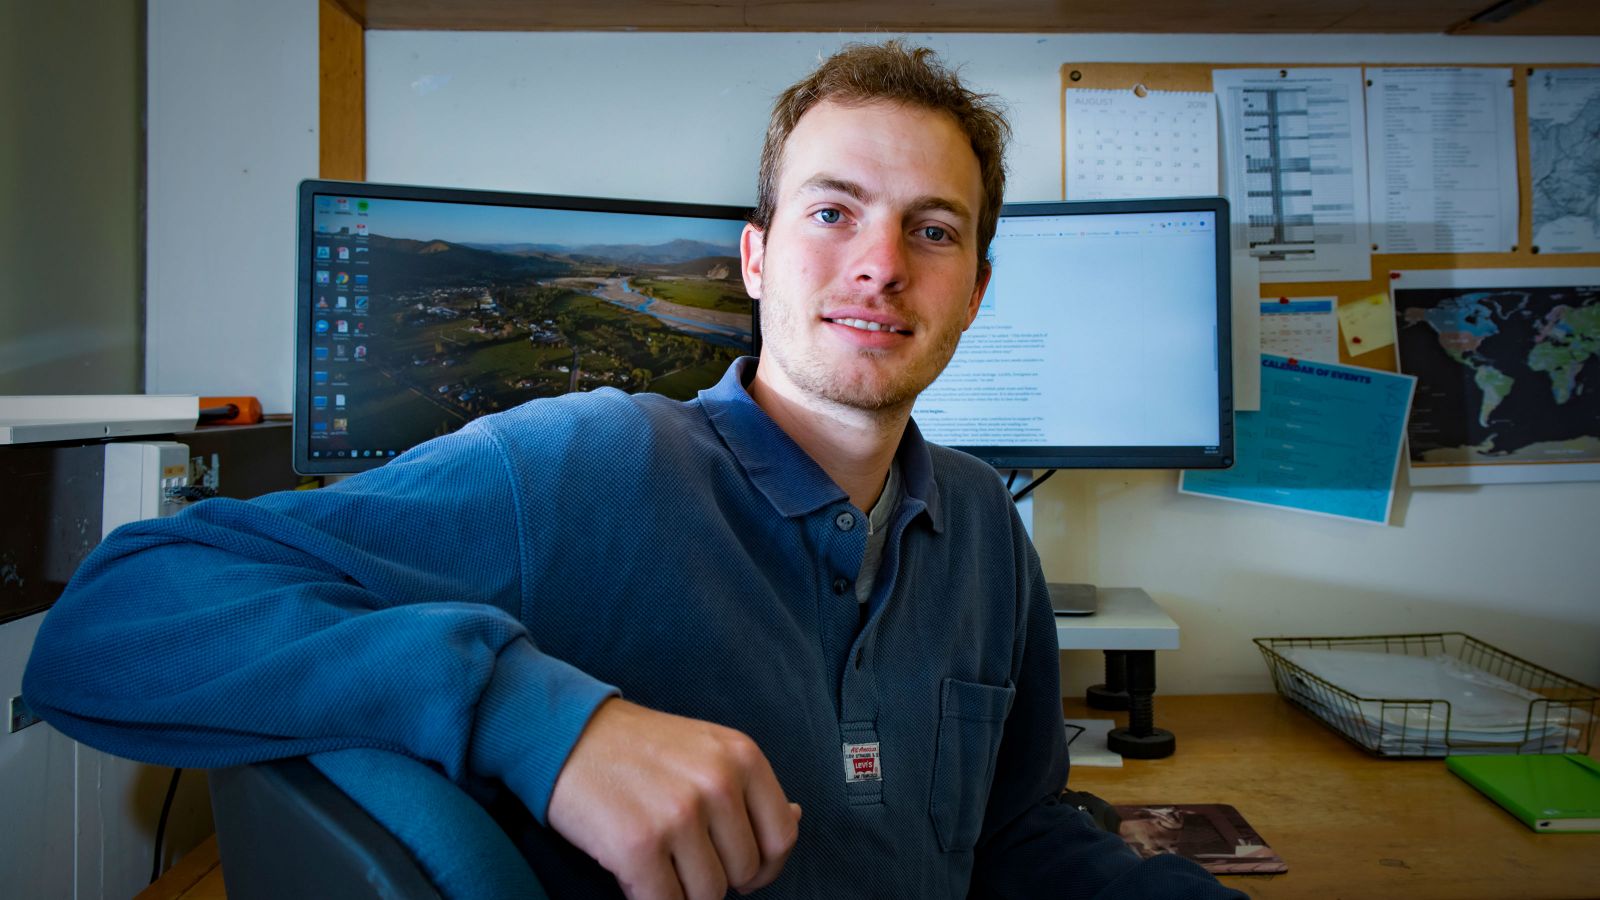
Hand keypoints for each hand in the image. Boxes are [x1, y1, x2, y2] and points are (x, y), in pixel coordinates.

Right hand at [547, 698, 802, 898]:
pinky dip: (650, 899)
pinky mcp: (638, 845)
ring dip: (681, 890)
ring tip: (656, 859)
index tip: (737, 869)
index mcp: (742, 756)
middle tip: (680, 855)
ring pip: (708, 895)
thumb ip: (750, 787)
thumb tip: (796, 818)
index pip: (782, 838)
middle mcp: (717, 782)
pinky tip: (633, 874)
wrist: (566, 734)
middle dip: (714, 877)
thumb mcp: (707, 748)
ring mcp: (679, 814)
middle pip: (744, 873)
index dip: (763, 867)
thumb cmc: (639, 749)